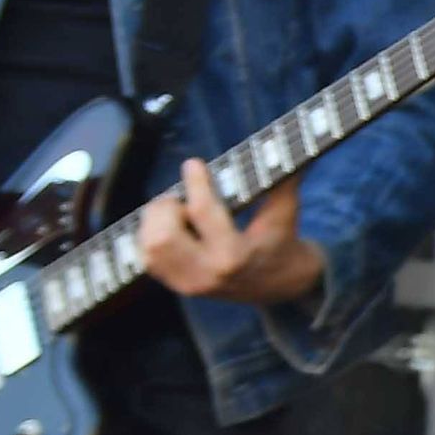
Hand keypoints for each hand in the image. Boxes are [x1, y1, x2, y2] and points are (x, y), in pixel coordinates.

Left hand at [138, 162, 325, 305]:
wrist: (282, 284)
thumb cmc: (283, 241)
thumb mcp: (286, 212)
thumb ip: (281, 181)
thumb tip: (285, 147)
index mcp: (235, 255)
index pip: (203, 212)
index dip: (196, 183)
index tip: (193, 164)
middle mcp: (206, 273)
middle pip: (162, 237)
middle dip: (165, 209)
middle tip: (179, 197)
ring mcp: (189, 283)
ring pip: (149, 249)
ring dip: (154, 224)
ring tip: (173, 212)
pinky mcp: (178, 287)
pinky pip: (148, 260)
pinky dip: (151, 239)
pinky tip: (169, 228)